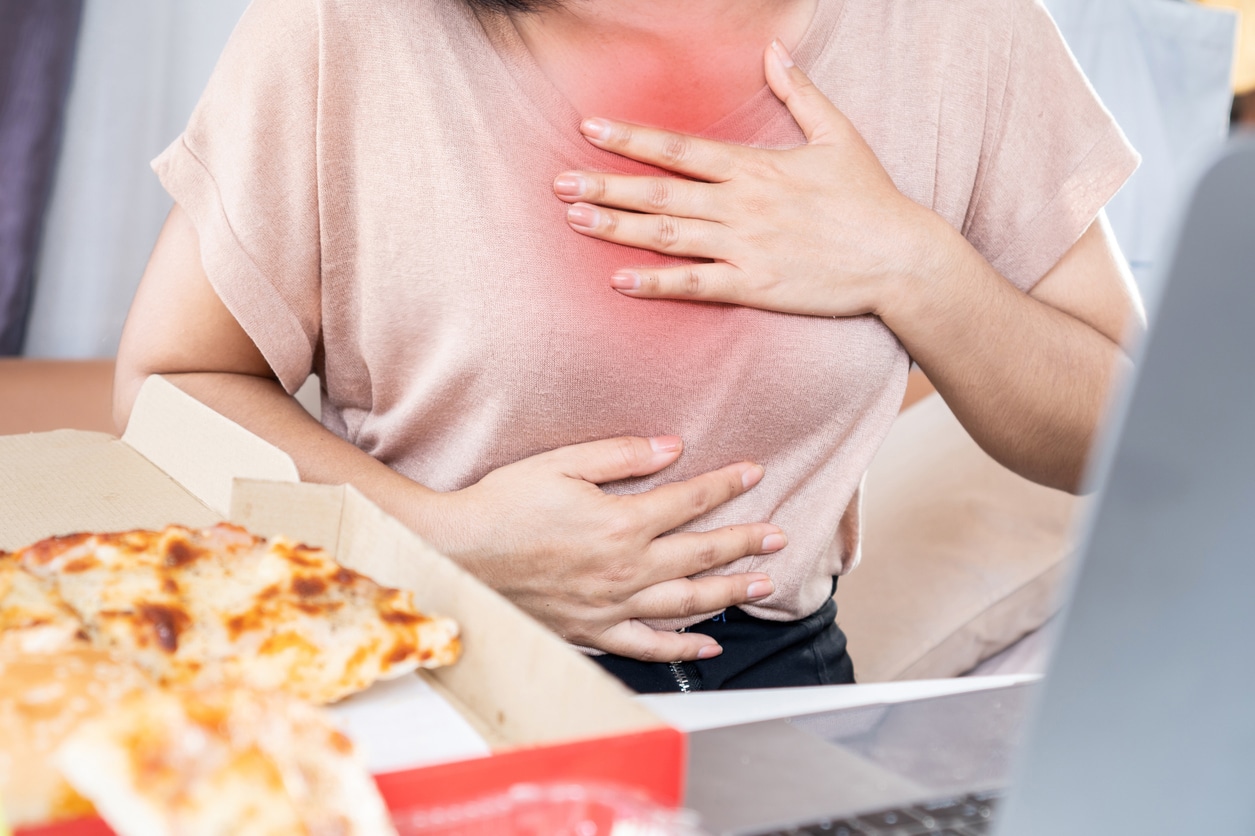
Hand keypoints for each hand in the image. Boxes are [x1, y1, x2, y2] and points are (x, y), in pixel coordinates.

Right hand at [425, 436, 784, 661]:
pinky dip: (683, 647)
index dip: (728, 485)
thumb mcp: (562, 464)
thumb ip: (622, 455)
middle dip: (745, 542)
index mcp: (621, 522)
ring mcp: (611, 605)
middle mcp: (625, 569)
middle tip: (778, 536)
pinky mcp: (593, 631)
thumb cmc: (504, 505)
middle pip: (701, 554)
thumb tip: (672, 447)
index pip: (690, 501)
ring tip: (763, 584)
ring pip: (687, 602)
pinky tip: (710, 644)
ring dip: (729, 592)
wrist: (457, 553)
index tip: (755, 473)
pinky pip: (649, 645)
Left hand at [552, 40, 942, 318]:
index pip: (680, 147)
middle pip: (660, 191)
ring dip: (619, 226)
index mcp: (755, 166)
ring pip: (669, 234)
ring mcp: (746, 245)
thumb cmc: (869, 197)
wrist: (899, 257)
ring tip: (575, 218)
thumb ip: (799, 93)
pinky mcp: (755, 284)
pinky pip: (696, 284)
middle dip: (606, 184)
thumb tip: (772, 51)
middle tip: (559, 181)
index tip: (590, 127)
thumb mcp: (837, 134)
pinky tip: (620, 280)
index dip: (631, 137)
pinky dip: (657, 283)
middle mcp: (742, 204)